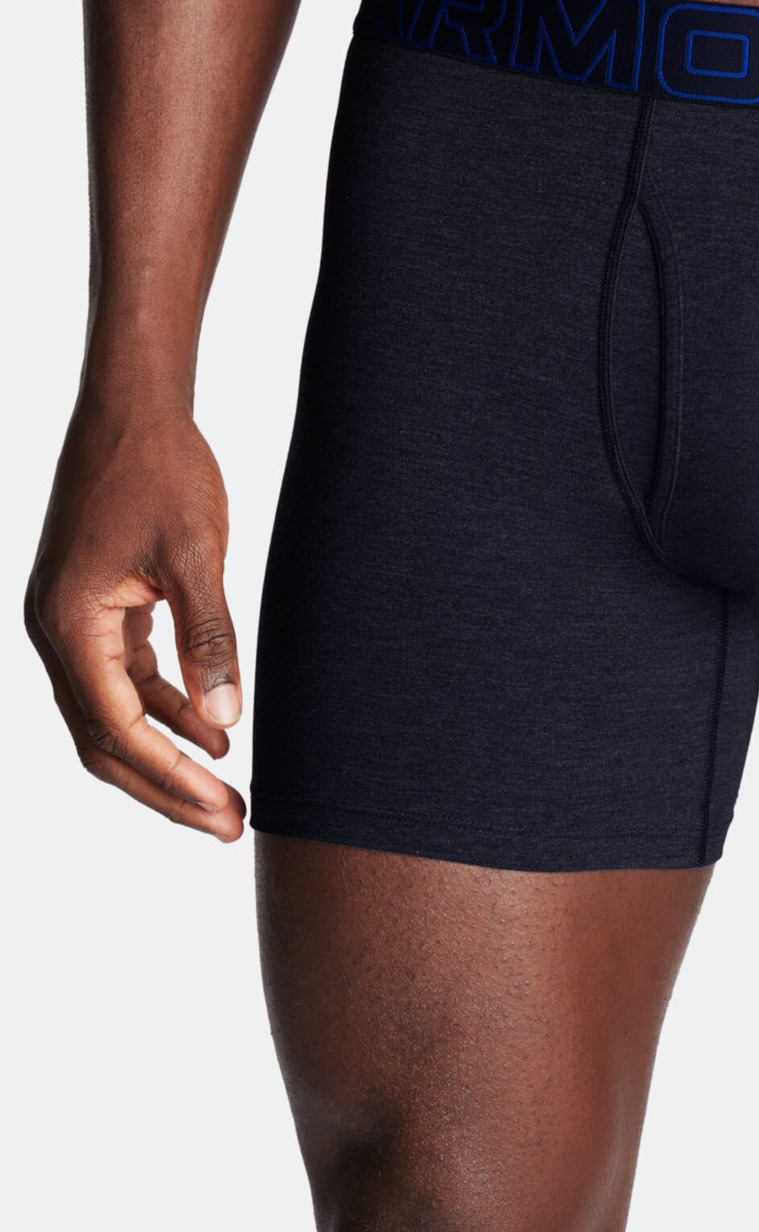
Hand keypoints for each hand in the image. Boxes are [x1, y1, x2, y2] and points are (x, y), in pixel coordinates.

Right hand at [26, 403, 245, 840]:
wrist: (133, 406)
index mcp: (70, 623)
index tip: (223, 809)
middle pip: (105, 740)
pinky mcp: (94, 608)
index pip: (119, 728)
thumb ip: (210, 637)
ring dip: (167, 755)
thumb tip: (227, 718)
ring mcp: (70, 621)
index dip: (172, 776)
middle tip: (229, 825)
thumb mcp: (197, 554)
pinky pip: (123, 679)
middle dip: (166, 787)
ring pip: (112, 715)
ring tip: (227, 794)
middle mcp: (56, 631)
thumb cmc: (162, 469)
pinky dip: (165, 709)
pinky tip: (213, 732)